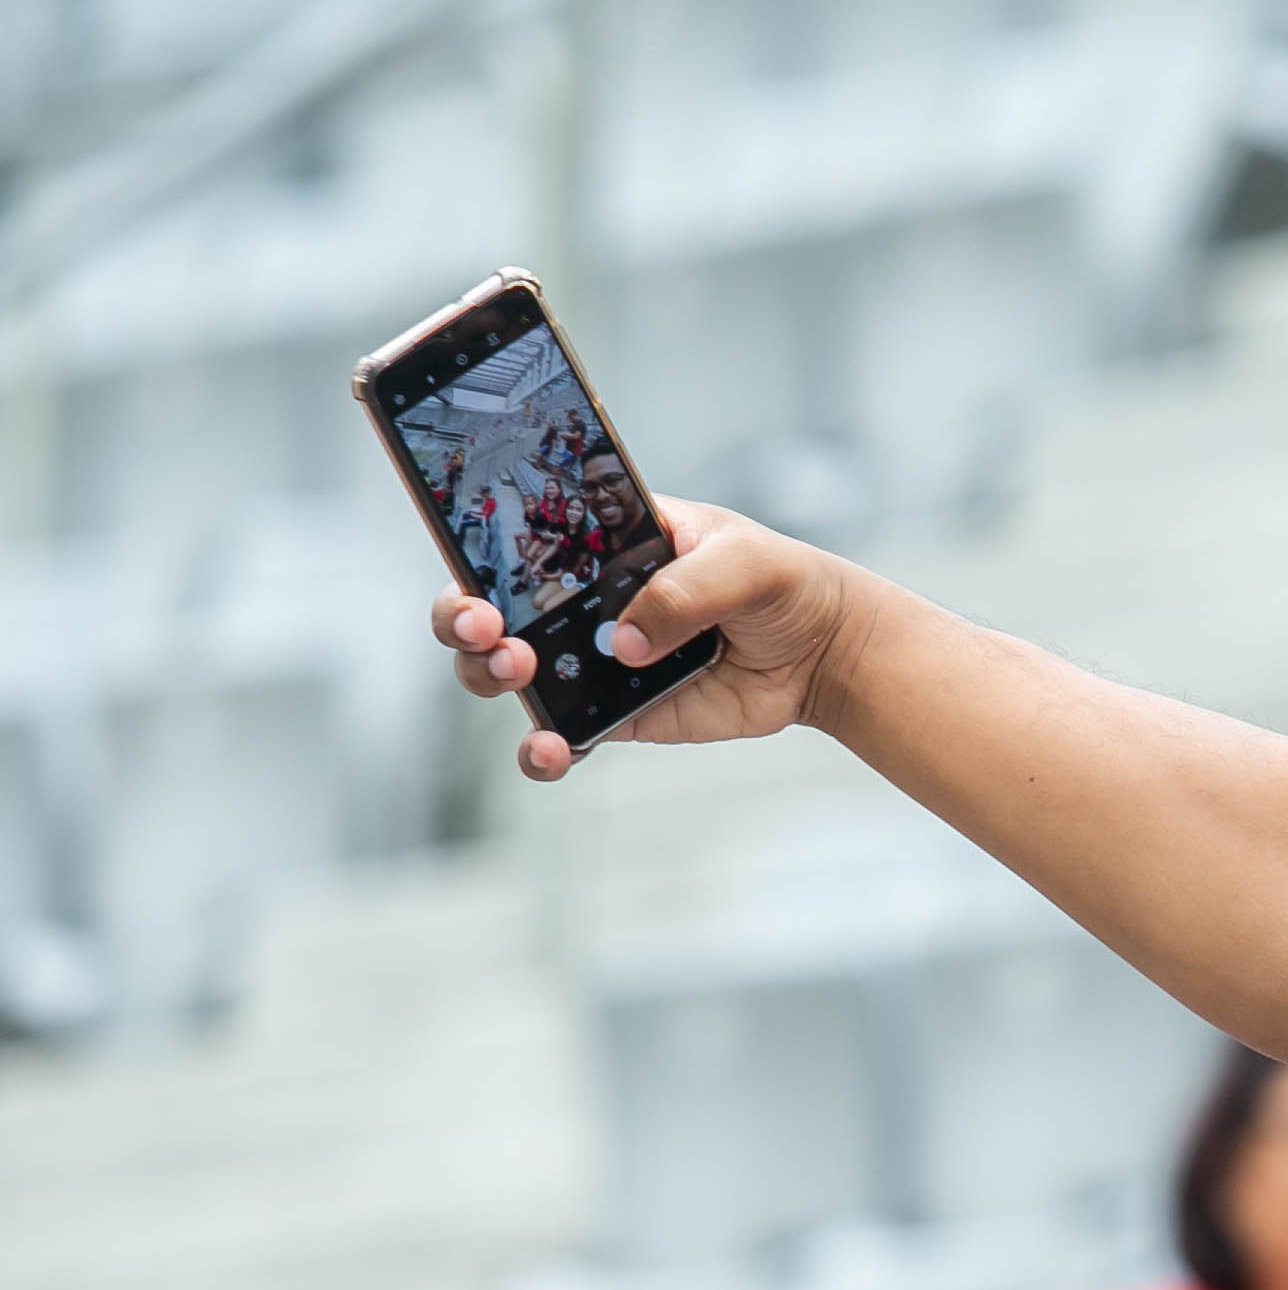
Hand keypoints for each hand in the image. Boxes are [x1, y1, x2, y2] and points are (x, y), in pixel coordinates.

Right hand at [428, 499, 866, 780]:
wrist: (823, 650)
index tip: (474, 578)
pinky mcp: (618, 712)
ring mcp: (593, 657)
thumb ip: (685, 590)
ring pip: (509, 672)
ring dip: (490, 676)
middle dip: (461, 619)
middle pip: (488, 607)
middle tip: (487, 630)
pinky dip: (545, 749)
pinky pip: (563, 733)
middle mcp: (581, 598)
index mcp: (598, 540)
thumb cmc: (781, 582)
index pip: (515, 538)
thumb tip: (626, 642)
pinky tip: (551, 751)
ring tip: (518, 674)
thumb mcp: (743, 562)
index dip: (474, 554)